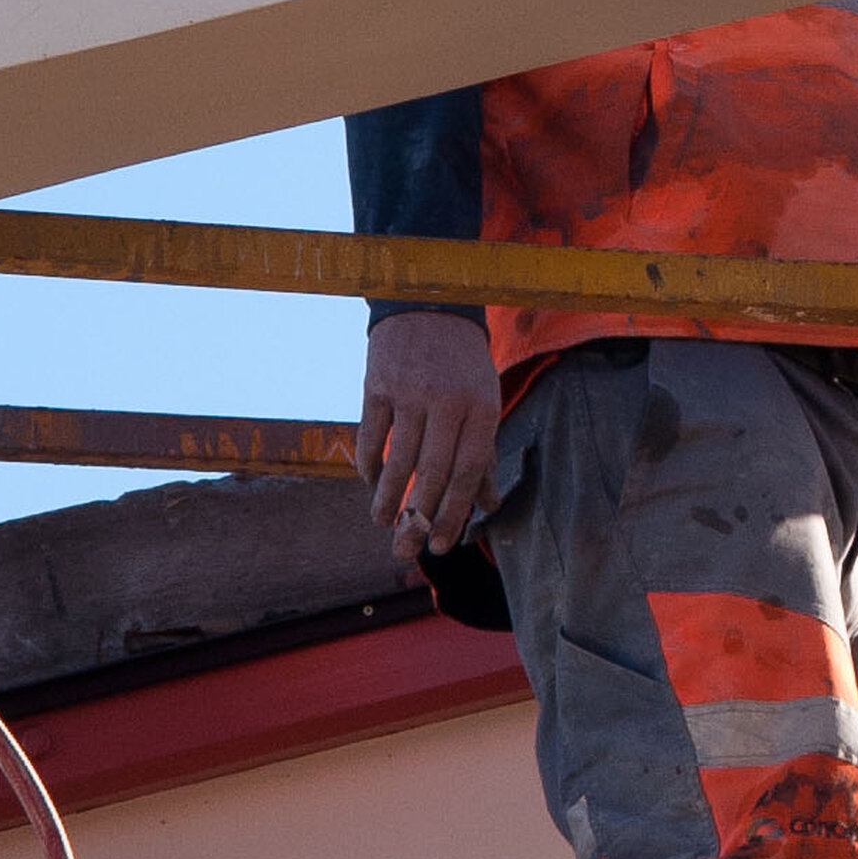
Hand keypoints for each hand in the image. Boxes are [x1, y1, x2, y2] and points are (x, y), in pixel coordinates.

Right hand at [359, 311, 499, 570]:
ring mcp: (411, 392)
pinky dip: (369, 466)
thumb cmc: (462, 364)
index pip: (468, 472)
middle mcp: (448, 401)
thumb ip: (484, 453)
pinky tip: (371, 485)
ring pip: (398, 459)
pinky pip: (371, 436)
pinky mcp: (379, 384)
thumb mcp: (485, 400)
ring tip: (384, 525)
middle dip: (419, 519)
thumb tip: (488, 506)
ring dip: (388, 500)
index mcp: (482, 408)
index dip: (454, 512)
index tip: (440, 545)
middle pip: (433, 473)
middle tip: (407, 551)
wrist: (429, 306)